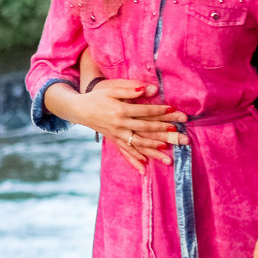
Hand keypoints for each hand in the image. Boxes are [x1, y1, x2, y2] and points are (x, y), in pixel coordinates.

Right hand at [45, 78, 186, 170]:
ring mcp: (116, 135)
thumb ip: (130, 90)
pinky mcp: (114, 140)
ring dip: (153, 149)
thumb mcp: (112, 89)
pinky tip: (145, 168)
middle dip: (163, 130)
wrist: (79, 109)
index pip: (145, 111)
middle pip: (145, 129)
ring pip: (137, 144)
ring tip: (167, 152)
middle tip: (179, 133)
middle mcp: (119, 125)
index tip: (174, 110)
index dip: (160, 111)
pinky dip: (135, 161)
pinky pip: (125, 152)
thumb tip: (150, 89)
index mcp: (120, 110)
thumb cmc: (97, 96)